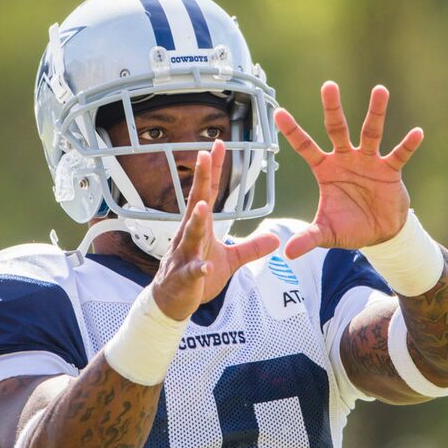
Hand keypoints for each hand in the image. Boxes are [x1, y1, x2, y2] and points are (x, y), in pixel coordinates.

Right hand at [151, 140, 279, 319]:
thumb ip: (252, 248)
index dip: (212, 171)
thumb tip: (276, 238)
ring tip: (203, 207)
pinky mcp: (185, 278)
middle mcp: (189, 236)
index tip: (217, 145)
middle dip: (200, 181)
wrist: (171, 302)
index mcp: (200, 227)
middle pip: (196, 204)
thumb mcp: (230, 260)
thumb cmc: (195, 276)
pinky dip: (199, 269)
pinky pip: (192, 272)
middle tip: (203, 156)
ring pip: (191, 235)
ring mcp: (185, 256)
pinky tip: (206, 266)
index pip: (207, 193)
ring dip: (196, 221)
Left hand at [274, 81, 423, 258]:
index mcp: (325, 170)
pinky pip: (399, 154)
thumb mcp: (327, 234)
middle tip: (328, 86)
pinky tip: (416, 133)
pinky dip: (407, 145)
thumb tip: (287, 253)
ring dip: (376, 113)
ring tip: (380, 90)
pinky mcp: (390, 170)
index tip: (278, 113)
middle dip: (333, 109)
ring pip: (371, 132)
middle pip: (337, 129)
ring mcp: (368, 161)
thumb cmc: (349, 227)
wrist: (380, 233)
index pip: (306, 147)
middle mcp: (345, 159)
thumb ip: (308, 238)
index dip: (293, 132)